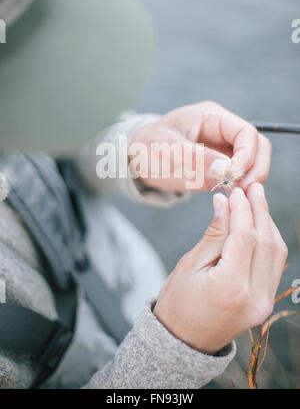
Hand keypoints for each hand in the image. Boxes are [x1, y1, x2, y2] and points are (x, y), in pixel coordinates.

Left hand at [129, 101, 271, 191]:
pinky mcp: (219, 167)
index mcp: (211, 117)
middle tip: (244, 190)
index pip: (245, 132)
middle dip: (255, 168)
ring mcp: (222, 150)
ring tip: (236, 196)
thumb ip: (196, 158)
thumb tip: (226, 170)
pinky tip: (230, 198)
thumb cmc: (147, 146)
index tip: (235, 175)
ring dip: (250, 180)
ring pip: (253, 163)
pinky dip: (239, 187)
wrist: (135, 158)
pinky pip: (238, 176)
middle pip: (257, 146)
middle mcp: (222, 131)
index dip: (247, 154)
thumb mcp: (166, 149)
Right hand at [153, 184, 286, 353]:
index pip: (246, 236)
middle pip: (266, 242)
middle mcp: (254, 297)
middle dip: (260, 210)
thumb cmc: (178, 302)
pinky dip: (268, 242)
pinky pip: (274, 266)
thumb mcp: (190, 264)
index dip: (243, 209)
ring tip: (256, 202)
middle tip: (252, 188)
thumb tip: (225, 203)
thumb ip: (214, 233)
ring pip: (277, 253)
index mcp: (230, 287)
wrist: (182, 340)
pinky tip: (259, 225)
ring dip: (267, 224)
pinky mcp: (265, 303)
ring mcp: (263, 303)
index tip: (236, 190)